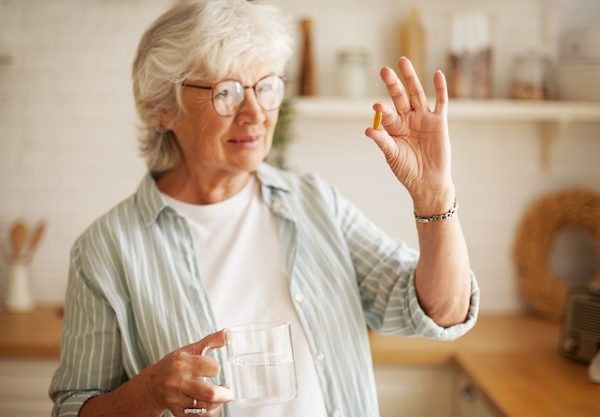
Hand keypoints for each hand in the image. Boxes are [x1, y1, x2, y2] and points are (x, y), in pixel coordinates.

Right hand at [145, 330, 232, 416]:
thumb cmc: (173, 364)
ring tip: (221, 398)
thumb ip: (210, 341)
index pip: (211, 368)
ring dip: (218, 404)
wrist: (153, 384)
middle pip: (209, 393)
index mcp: (183, 363)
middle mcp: (179, 382)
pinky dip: (208, 413)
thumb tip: (228, 333)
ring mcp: (177, 399)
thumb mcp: (190, 349)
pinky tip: (211, 406)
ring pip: (205, 408)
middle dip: (225, 394)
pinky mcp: (177, 412)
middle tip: (229, 392)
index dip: (217, 369)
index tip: (216, 369)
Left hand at [365, 57, 454, 211]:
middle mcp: (408, 119)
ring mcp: (423, 118)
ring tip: (403, 62)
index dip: (383, 110)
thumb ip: (383, 141)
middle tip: (384, 70)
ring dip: (411, 78)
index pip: (387, 113)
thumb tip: (368, 129)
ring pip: (417, 94)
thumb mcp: (392, 156)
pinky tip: (437, 74)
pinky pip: (440, 102)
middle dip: (393, 84)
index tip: (377, 106)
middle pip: (400, 97)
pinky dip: (440, 89)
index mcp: (394, 127)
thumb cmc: (407, 170)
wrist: (428, 182)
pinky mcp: (439, 122)